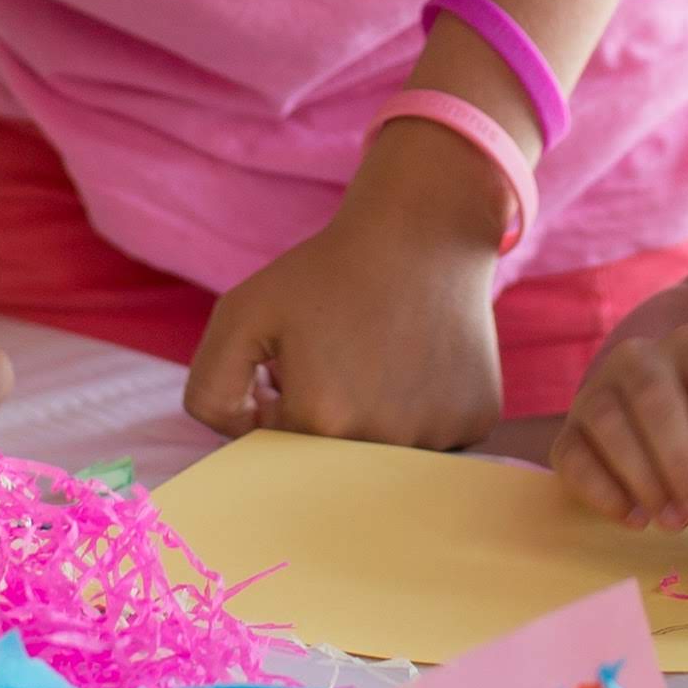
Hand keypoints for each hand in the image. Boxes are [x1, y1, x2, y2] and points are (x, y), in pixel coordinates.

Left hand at [182, 130, 506, 446]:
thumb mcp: (242, 312)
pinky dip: (420, 410)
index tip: (297, 360)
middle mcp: (383, 440)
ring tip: (383, 354)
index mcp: (321, 418)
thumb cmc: (328, 270)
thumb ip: (210, 389)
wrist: (425, 231)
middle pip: (333, 455)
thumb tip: (237, 440)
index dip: (282, 398)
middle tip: (339, 357)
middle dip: (325, 414)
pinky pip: (434, 438)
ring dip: (375, 417)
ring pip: (385, 451)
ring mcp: (438, 435)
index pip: (281, 444)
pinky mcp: (476, 422)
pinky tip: (420, 360)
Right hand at [552, 301, 687, 528]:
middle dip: (682, 461)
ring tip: (675, 522)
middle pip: (655, 399)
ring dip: (645, 480)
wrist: (653, 417)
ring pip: (611, 425)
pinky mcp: (568, 432)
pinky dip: (603, 492)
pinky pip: (573, 458)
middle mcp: (638, 357)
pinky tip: (636, 520)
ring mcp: (595, 390)